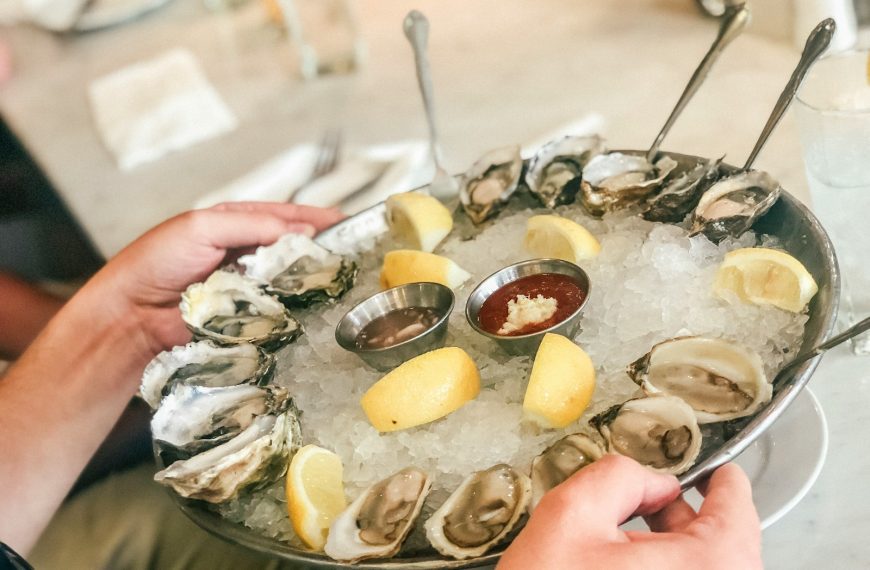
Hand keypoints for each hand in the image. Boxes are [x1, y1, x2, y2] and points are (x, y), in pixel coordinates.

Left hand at [91, 202, 342, 356]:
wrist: (132, 315)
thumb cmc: (157, 262)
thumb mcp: (203, 227)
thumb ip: (254, 225)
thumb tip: (304, 233)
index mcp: (238, 223)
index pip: (288, 216)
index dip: (320, 219)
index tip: (351, 223)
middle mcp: (248, 253)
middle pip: (297, 249)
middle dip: (326, 250)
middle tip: (358, 255)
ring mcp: (251, 287)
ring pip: (294, 281)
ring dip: (316, 280)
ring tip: (349, 280)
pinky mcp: (250, 317)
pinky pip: (282, 310)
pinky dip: (300, 308)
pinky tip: (321, 307)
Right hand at [498, 455, 761, 569]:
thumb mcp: (572, 514)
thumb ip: (619, 477)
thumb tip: (651, 481)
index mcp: (709, 565)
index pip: (737, 506)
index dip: (717, 479)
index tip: (708, 471)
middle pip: (723, 543)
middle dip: (685, 517)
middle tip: (652, 502)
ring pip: (702, 569)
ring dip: (672, 551)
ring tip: (629, 542)